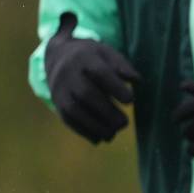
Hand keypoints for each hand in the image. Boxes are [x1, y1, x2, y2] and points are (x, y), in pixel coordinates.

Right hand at [43, 12, 140, 142]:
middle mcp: (69, 74)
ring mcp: (59, 89)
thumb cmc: (93, 57)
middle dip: (106, 111)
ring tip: (112, 135)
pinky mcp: (56, 102)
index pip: (99, 72)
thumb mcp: (108, 53)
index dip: (114, 87)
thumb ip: (122, 66)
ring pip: (73, 109)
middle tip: (124, 123)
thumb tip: (137, 81)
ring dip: (93, 126)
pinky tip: (98, 139)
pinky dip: (82, 131)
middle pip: (85, 93)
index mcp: (85, 58)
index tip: (130, 101)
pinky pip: (66, 119)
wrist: (59, 56)